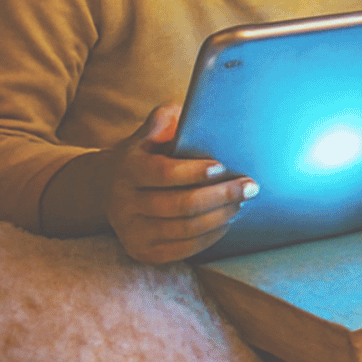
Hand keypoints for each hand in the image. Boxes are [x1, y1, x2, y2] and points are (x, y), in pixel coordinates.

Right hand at [105, 104, 256, 263]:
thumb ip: (167, 119)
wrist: (111, 187)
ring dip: (221, 216)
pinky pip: (182, 250)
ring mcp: (131, 231)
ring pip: (185, 229)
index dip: (195, 172)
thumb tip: (193, 109)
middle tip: (251, 186)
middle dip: (222, 195)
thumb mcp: (152, 130)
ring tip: (243, 202)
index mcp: (127, 169)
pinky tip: (227, 221)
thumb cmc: (148, 152)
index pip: (164, 173)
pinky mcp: (142, 251)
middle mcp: (123, 203)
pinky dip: (210, 236)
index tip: (223, 166)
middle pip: (180, 205)